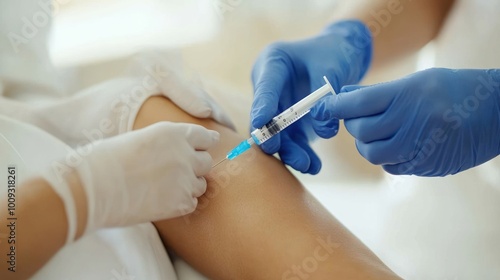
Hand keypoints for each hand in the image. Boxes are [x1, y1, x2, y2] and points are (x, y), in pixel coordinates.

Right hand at [45, 122, 219, 238]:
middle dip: (195, 167)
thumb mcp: (139, 139)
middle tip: (179, 173)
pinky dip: (181, 204)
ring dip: (189, 186)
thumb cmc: (105, 161)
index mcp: (173, 133)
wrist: (92, 188)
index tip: (209, 145)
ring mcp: (185, 179)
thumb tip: (177, 153)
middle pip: (206, 161)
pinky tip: (162, 202)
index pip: (204, 137)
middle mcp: (184, 154)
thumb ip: (164, 144)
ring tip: (165, 189)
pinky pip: (192, 203)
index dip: (206, 142)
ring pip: (201, 184)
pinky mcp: (181, 202)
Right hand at [250, 20, 371, 173]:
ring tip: (307, 165)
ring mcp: (278, 108)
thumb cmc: (334, 53)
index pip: (264, 88)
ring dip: (290, 152)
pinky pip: (293, 142)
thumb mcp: (332, 66)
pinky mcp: (291, 125)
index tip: (261, 124)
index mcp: (272, 64)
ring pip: (278, 135)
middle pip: (264, 117)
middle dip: (271, 136)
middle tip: (277, 149)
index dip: (261, 107)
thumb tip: (325, 131)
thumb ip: (325, 96)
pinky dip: (303, 154)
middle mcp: (269, 89)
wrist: (341, 56)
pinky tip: (314, 166)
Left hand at [311, 68, 499, 175]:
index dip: (335, 106)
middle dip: (354, 125)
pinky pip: (391, 167)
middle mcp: (412, 121)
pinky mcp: (426, 166)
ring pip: (372, 153)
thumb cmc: (455, 90)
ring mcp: (420, 146)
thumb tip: (343, 95)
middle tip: (361, 117)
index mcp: (408, 94)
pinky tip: (400, 144)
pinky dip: (387, 157)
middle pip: (361, 131)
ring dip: (368, 144)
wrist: (498, 113)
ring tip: (380, 132)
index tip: (325, 107)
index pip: (357, 103)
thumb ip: (377, 92)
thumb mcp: (417, 81)